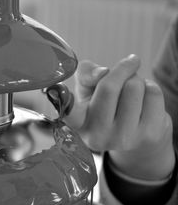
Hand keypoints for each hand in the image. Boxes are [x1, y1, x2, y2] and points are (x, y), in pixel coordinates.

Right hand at [66, 54, 174, 180]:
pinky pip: (153, 93)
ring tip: (133, 91)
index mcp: (77, 123)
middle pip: (109, 86)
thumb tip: (102, 73)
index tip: (51, 88)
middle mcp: (96, 135)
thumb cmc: (108, 106)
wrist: (138, 138)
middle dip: (122, 69)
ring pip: (135, 86)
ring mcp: (123, 138)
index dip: (58, 96)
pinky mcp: (149, 135)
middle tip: (127, 65)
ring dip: (137, 80)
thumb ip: (87, 75)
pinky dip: (151, 89)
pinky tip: (145, 101)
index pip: (66, 109)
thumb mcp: (90, 91)